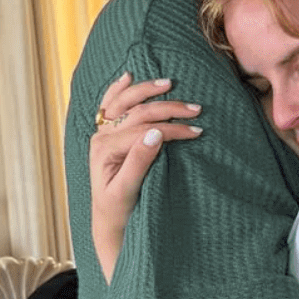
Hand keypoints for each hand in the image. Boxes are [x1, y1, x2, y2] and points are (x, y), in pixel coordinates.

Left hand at [90, 72, 202, 282]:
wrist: (109, 221)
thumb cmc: (120, 210)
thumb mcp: (127, 191)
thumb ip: (139, 161)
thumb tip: (156, 133)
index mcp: (105, 149)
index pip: (144, 129)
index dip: (172, 128)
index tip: (197, 131)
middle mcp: (101, 137)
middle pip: (137, 111)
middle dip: (168, 108)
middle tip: (196, 109)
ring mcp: (102, 133)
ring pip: (124, 101)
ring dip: (147, 91)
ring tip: (170, 84)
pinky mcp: (106, 133)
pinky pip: (109, 105)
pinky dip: (118, 89)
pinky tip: (128, 76)